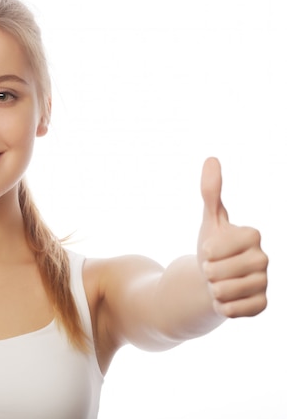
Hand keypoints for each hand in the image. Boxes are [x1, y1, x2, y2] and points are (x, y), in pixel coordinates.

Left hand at [198, 157, 267, 317]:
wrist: (214, 280)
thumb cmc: (212, 247)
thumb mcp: (209, 220)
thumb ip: (210, 191)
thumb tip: (211, 159)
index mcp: (253, 235)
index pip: (215, 248)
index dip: (206, 251)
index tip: (211, 250)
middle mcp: (264, 258)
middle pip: (218, 271)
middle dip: (207, 272)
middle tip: (214, 269)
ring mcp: (265, 283)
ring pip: (224, 291)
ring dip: (213, 290)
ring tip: (218, 283)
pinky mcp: (262, 305)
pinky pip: (233, 310)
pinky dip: (222, 307)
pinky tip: (227, 299)